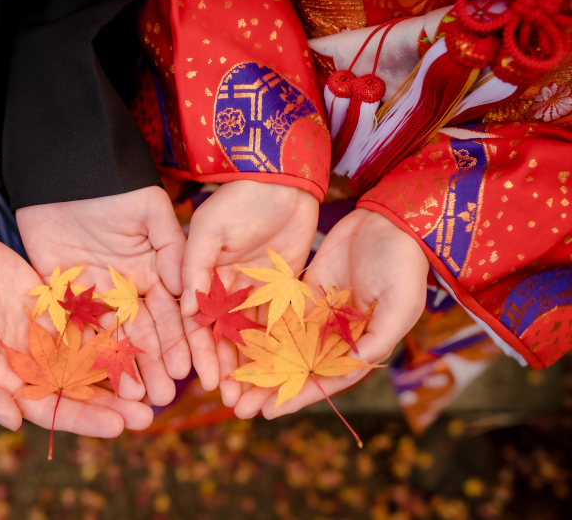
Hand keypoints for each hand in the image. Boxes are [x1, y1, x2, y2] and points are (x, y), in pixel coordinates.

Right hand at [0, 230, 152, 434]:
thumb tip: (13, 422)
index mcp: (6, 384)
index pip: (50, 410)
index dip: (83, 419)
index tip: (118, 426)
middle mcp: (32, 364)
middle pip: (78, 390)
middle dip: (112, 403)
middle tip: (148, 414)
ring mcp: (46, 335)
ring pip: (89, 359)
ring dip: (119, 372)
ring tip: (155, 382)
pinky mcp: (56, 306)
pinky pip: (88, 323)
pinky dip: (112, 334)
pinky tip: (140, 341)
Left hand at [16, 186, 187, 405]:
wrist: (64, 172)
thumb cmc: (114, 186)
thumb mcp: (151, 212)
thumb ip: (172, 249)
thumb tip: (190, 292)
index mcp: (152, 271)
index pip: (171, 313)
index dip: (180, 342)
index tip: (189, 370)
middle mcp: (126, 289)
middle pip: (143, 334)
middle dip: (154, 366)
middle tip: (162, 399)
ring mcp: (94, 294)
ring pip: (111, 338)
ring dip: (123, 368)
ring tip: (134, 399)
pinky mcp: (61, 295)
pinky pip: (74, 328)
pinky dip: (85, 353)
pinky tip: (95, 379)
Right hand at [180, 180, 318, 402]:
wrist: (283, 181)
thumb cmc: (239, 199)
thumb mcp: (209, 228)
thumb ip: (195, 266)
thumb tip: (184, 310)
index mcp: (200, 277)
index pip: (194, 322)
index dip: (197, 351)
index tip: (200, 378)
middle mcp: (223, 290)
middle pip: (220, 338)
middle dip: (223, 369)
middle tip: (229, 400)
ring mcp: (252, 293)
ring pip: (248, 338)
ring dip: (248, 367)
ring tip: (252, 398)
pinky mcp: (280, 292)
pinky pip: (276, 325)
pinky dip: (275, 349)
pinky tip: (278, 373)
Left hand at [231, 208, 427, 418]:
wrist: (387, 222)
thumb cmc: (403, 264)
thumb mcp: (400, 303)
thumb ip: (380, 336)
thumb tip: (357, 362)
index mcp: (363, 345)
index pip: (327, 379)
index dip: (300, 396)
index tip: (271, 411)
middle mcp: (337, 336)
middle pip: (299, 369)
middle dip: (271, 388)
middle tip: (239, 407)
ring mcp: (319, 315)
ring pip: (284, 347)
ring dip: (260, 366)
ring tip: (231, 383)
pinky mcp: (303, 294)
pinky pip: (278, 317)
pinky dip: (259, 332)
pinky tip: (234, 344)